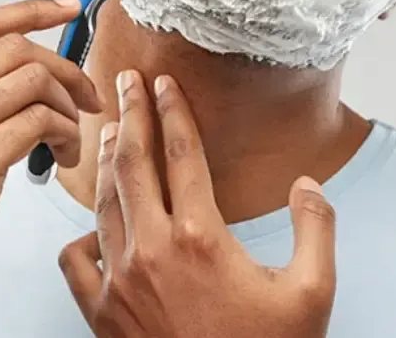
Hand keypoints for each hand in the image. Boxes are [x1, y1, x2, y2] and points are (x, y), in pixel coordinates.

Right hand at [0, 0, 104, 337]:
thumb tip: (15, 73)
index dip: (27, 10)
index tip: (68, 7)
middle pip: (11, 48)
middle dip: (64, 65)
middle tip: (86, 93)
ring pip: (31, 81)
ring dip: (68, 105)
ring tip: (71, 136)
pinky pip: (38, 123)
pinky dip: (65, 134)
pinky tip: (64, 155)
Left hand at [60, 71, 335, 337]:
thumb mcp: (312, 292)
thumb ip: (317, 228)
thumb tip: (308, 184)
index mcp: (202, 237)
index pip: (182, 153)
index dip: (173, 111)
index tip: (164, 82)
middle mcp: (153, 250)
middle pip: (134, 163)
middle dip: (131, 114)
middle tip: (126, 82)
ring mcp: (121, 281)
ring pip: (104, 203)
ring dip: (107, 161)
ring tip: (112, 130)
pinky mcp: (101, 314)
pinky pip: (78, 260)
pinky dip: (83, 235)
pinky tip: (95, 224)